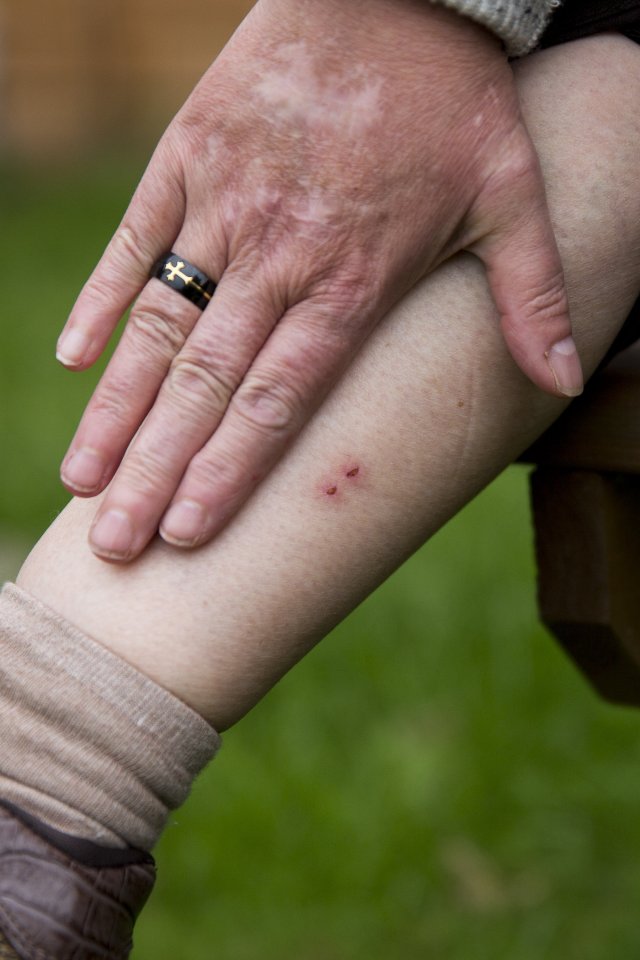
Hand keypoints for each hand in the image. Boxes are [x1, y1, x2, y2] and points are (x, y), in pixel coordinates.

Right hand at [57, 0, 582, 561]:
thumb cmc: (453, 99)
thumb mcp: (511, 191)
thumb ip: (531, 292)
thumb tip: (563, 379)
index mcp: (349, 280)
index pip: (277, 399)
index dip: (227, 470)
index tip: (186, 534)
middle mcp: (276, 255)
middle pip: (204, 383)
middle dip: (154, 469)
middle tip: (111, 540)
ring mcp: (224, 206)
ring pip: (159, 324)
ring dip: (116, 407)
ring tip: (79, 478)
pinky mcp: (188, 157)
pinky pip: (135, 240)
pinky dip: (101, 299)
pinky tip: (74, 360)